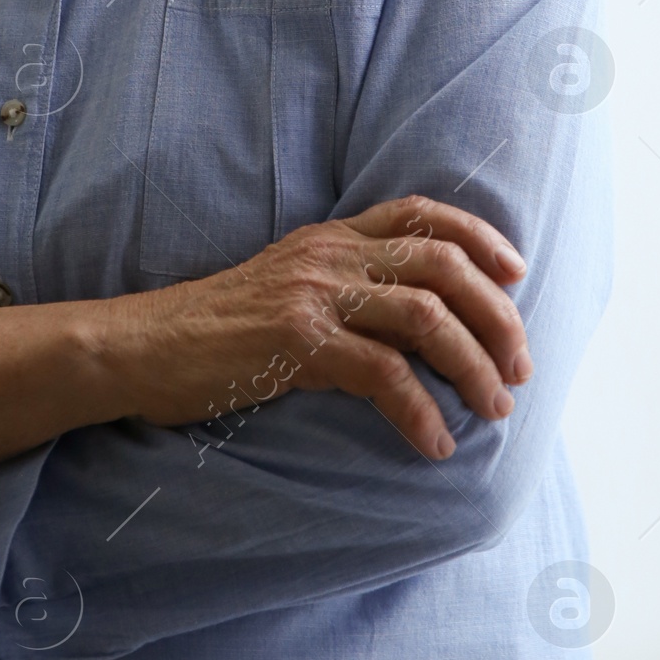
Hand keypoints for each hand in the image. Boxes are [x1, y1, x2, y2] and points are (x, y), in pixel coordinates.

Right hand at [95, 196, 531, 461]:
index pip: (422, 214)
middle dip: (496, 317)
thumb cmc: (215, 332)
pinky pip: (383, 374)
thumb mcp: (286, 287)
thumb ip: (342, 288)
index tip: (517, 277)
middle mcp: (330, 254)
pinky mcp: (297, 341)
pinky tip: (434, 445)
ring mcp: (314, 294)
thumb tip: (415, 326)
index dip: (480, 240)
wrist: (141, 347)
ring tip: (494, 409)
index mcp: (331, 237)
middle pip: (442, 266)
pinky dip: (421, 412)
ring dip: (473, 366)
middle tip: (519, 369)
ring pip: (425, 316)